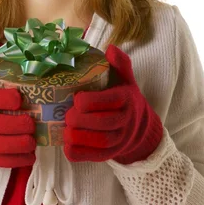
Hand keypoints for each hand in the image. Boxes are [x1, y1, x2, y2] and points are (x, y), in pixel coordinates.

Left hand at [63, 44, 162, 163]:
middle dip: (81, 119)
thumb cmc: (123, 98)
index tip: (76, 98)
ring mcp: (119, 140)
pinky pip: (93, 156)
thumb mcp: (125, 79)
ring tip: (65, 129)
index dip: (91, 101)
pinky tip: (67, 143)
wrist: (138, 128)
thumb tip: (111, 48)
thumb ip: (119, 64)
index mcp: (126, 99)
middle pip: (104, 123)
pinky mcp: (109, 154)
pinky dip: (78, 152)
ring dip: (78, 136)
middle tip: (67, 115)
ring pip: (100, 141)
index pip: (111, 100)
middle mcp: (126, 120)